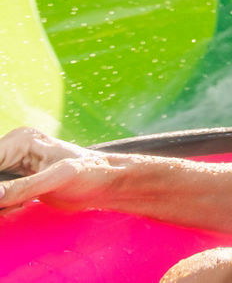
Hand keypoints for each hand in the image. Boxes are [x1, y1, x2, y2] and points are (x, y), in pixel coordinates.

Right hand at [0, 126, 121, 212]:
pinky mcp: (16, 179)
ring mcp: (12, 164)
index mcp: (21, 140)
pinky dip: (3, 206)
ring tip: (19, 206)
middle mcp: (12, 149)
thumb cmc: (91, 174)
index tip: (4, 200)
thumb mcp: (57, 180)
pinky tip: (19, 207)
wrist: (106, 182)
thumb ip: (22, 187)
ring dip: (1, 204)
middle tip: (15, 205)